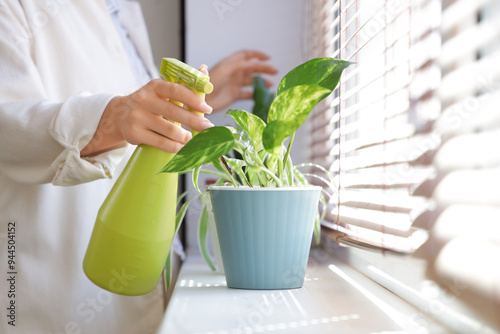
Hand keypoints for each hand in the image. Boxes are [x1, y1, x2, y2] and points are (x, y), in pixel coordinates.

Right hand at [81, 78, 213, 155]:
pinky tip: (182, 146)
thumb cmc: (150, 103)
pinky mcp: (135, 133)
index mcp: (154, 86)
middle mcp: (144, 100)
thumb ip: (184, 85)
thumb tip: (205, 70)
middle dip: (194, 121)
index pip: (175, 90)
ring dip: (185, 137)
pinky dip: (175, 147)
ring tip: (193, 139)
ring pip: (169, 130)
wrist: (120, 115)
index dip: (193, 99)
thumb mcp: (162, 91)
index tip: (207, 109)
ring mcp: (138, 117)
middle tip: (208, 128)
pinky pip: (161, 143)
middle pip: (173, 112)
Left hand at [205, 50, 277, 111]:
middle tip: (275, 71)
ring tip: (270, 85)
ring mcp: (234, 84)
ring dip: (261, 81)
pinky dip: (256, 94)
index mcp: (230, 64)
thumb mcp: (224, 71)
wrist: (201, 99)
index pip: (246, 55)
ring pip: (252, 80)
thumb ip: (239, 66)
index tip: (268, 58)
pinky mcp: (234, 95)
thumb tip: (254, 62)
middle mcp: (233, 73)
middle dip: (264, 68)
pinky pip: (248, 93)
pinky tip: (262, 95)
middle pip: (252, 67)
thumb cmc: (208, 83)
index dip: (257, 55)